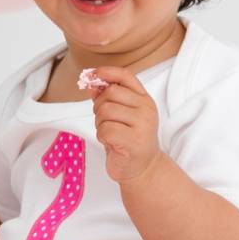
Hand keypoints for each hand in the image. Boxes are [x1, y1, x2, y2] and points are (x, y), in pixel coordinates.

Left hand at [87, 66, 162, 184]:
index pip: (125, 76)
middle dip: (99, 106)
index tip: (93, 75)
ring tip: (110, 132)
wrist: (142, 167)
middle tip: (105, 121)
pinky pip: (105, 129)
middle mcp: (146, 109)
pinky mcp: (134, 140)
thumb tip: (92, 84)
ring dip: (100, 123)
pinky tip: (112, 142)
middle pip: (110, 93)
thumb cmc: (128, 140)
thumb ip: (108, 98)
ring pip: (105, 111)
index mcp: (144, 99)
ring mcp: (143, 124)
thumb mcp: (120, 115)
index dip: (106, 72)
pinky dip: (102, 136)